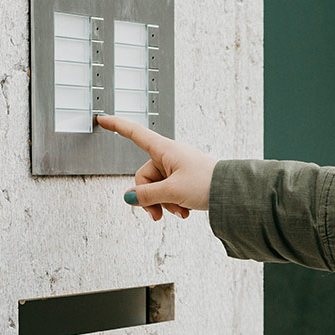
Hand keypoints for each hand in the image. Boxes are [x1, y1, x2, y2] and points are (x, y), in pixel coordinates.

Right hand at [95, 114, 218, 221]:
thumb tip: (129, 197)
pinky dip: (174, 203)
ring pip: (157, 187)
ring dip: (164, 203)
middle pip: (144, 176)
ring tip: (180, 212)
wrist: (233, 191)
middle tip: (159, 216)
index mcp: (165, 150)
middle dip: (150, 198)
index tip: (101, 118)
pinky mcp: (185, 178)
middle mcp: (170, 155)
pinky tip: (185, 211)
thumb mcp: (172, 192)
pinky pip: (169, 191)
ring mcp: (178, 167)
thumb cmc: (207, 183)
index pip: (135, 134)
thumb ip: (147, 195)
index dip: (117, 126)